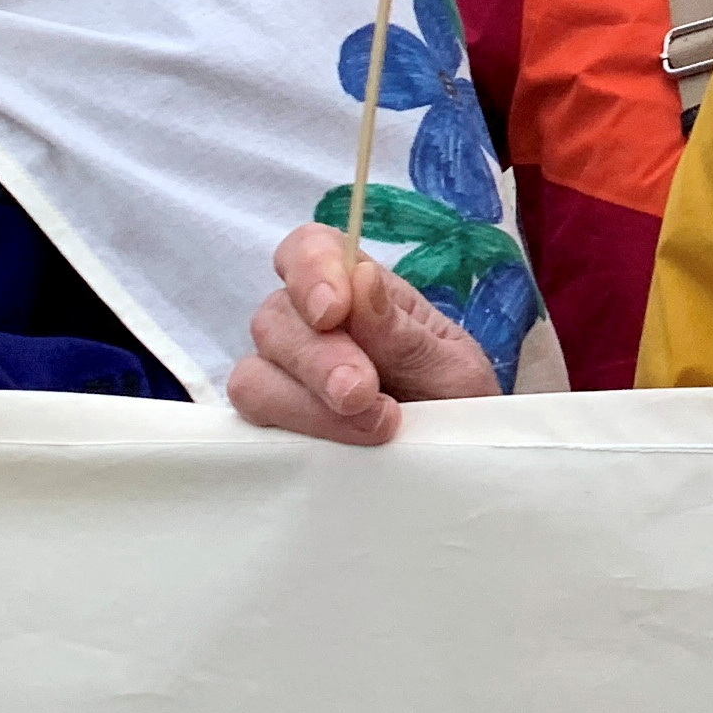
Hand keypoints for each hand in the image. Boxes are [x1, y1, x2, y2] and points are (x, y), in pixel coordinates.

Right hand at [228, 223, 499, 443]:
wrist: (460, 464)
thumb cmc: (457, 403)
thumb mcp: (450, 368)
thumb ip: (403, 333)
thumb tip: (361, 279)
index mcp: (359, 292)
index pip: (310, 249)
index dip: (311, 270)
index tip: (333, 311)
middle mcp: (310, 326)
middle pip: (275, 318)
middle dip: (320, 360)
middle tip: (363, 395)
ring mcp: (285, 377)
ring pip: (254, 377)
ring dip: (307, 406)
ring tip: (373, 428)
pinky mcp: (275, 426)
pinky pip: (253, 425)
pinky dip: (291, 436)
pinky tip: (333, 452)